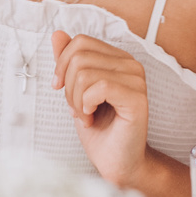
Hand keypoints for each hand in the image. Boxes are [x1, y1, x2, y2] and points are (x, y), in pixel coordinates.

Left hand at [53, 31, 152, 189]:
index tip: (60, 88)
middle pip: (79, 56)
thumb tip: (58, 34)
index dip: (62, 64)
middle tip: (77, 109)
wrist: (115, 162)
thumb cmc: (99, 129)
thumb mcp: (75, 91)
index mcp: (117, 59)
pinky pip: (99, 87)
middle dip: (68, 87)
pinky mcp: (137, 98)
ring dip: (76, 101)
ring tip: (86, 116)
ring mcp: (137, 80)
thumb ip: (69, 62)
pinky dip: (86, 106)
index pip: (80, 42)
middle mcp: (131, 64)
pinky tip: (92, 118)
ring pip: (85, 73)